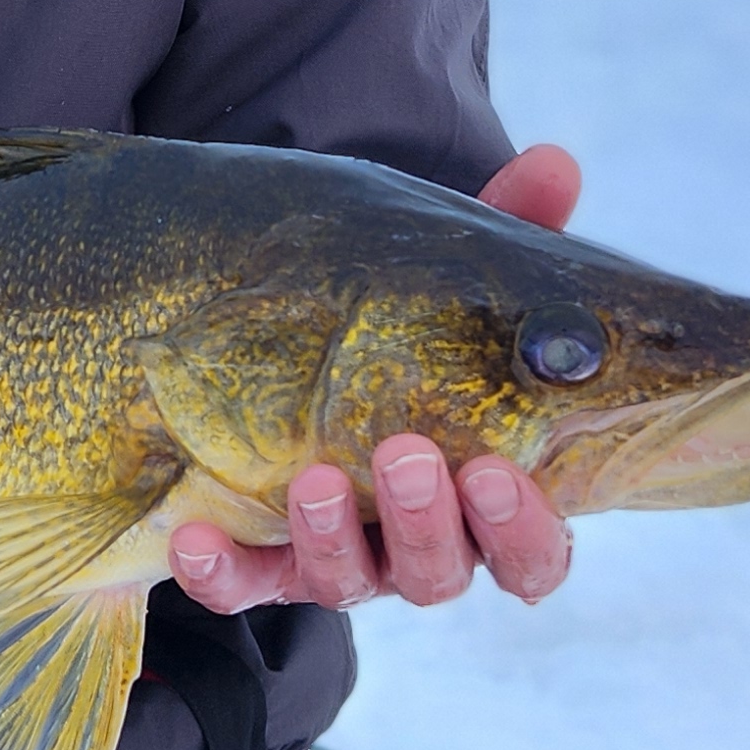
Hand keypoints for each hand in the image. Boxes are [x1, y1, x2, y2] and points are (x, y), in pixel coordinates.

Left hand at [166, 144, 582, 615]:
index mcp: (486, 499)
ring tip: (310, 477)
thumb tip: (555, 164)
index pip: (531, 552)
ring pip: (348, 583)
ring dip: (332, 538)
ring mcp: (340, 559)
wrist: (296, 353)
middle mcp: (418, 544)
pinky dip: (221, 572)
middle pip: (441, 572)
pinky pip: (242, 585)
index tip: (499, 472)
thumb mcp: (456, 281)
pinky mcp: (260, 562)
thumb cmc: (412, 332)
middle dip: (426, 522)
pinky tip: (195, 534)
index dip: (524, 528)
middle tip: (405, 454)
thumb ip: (513, 233)